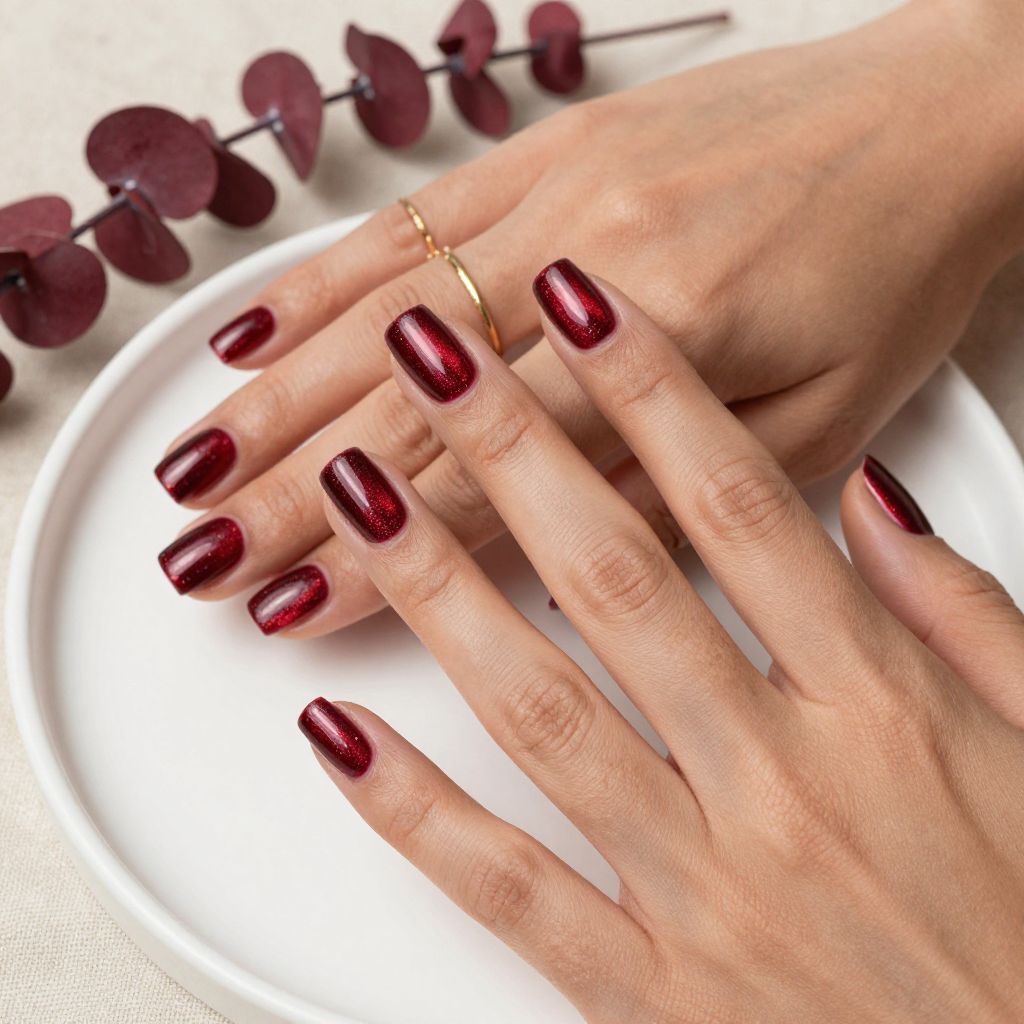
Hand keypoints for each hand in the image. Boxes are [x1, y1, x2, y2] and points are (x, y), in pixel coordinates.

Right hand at [156, 0, 1023, 639]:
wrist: (943, 118)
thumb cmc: (889, 276)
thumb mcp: (813, 423)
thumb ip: (670, 490)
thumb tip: (536, 558)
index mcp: (672, 343)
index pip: (484, 482)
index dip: (381, 557)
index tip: (296, 609)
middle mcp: (593, 258)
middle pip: (405, 402)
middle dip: (290, 493)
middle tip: (202, 557)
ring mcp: (559, 190)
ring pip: (378, 311)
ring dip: (275, 396)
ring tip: (195, 464)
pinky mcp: (550, 148)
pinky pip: (408, 218)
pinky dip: (317, 280)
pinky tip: (251, 330)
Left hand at [299, 265, 1023, 1021]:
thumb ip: (958, 613)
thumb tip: (875, 504)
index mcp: (878, 710)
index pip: (739, 504)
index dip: (651, 388)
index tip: (579, 302)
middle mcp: (777, 781)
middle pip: (616, 575)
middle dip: (512, 445)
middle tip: (428, 348)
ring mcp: (703, 887)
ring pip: (541, 708)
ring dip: (439, 590)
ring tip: (355, 494)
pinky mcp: (648, 992)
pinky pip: (508, 886)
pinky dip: (414, 809)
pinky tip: (334, 734)